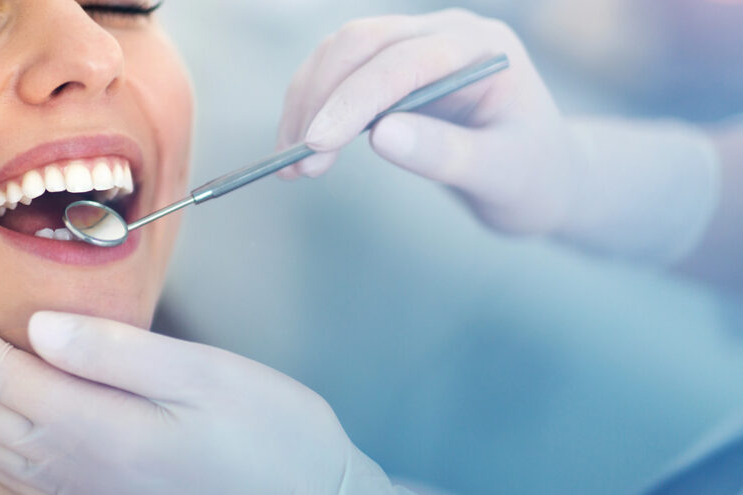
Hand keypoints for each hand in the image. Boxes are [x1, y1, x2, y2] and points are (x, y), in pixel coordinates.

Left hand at [0, 290, 401, 494]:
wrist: (309, 492)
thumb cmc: (269, 432)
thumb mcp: (207, 378)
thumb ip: (121, 354)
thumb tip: (42, 328)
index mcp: (103, 428)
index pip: (1, 375)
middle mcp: (81, 462)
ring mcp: (86, 481)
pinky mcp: (98, 486)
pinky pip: (11, 467)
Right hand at [277, 10, 577, 235]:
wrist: (543, 175)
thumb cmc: (532, 176)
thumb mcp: (502, 175)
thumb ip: (446, 154)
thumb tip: (381, 136)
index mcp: (480, 48)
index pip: (403, 62)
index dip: (353, 99)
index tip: (316, 145)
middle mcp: (445, 34)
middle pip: (360, 44)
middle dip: (320, 100)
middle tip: (297, 164)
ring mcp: (417, 45)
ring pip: (340, 54)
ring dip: (307, 104)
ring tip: (292, 167)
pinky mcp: (395, 68)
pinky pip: (340, 74)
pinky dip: (313, 108)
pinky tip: (301, 150)